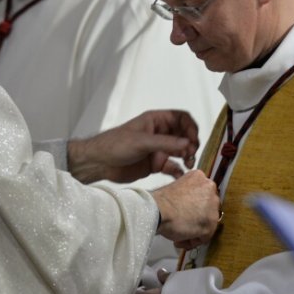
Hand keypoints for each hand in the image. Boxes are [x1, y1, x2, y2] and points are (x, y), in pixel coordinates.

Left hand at [67, 110, 199, 183]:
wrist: (100, 163)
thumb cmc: (115, 144)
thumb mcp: (141, 141)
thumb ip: (165, 143)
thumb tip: (188, 143)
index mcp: (156, 121)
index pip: (181, 118)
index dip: (190, 127)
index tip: (193, 139)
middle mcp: (160, 134)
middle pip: (184, 135)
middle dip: (191, 143)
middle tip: (190, 154)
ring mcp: (159, 149)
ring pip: (181, 151)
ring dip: (188, 157)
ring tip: (188, 164)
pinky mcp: (156, 164)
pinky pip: (173, 167)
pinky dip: (179, 170)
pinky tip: (181, 174)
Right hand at [151, 171, 219, 248]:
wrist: (159, 211)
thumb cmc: (162, 201)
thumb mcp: (177, 187)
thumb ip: (188, 194)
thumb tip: (190, 206)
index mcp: (200, 177)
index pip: (203, 194)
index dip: (194, 206)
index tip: (186, 212)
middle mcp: (210, 189)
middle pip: (208, 209)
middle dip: (196, 218)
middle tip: (183, 223)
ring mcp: (212, 208)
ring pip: (206, 224)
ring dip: (194, 231)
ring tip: (180, 234)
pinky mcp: (210, 225)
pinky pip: (203, 237)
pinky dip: (192, 241)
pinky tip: (180, 239)